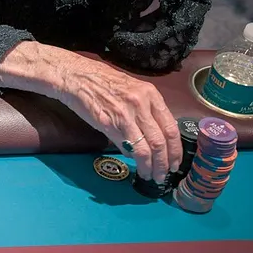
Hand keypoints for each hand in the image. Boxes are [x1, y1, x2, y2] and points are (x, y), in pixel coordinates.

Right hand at [47, 53, 181, 181]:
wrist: (77, 77)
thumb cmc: (103, 82)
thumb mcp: (133, 90)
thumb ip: (146, 110)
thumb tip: (152, 136)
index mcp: (151, 95)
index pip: (171, 129)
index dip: (175, 150)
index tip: (175, 163)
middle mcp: (141, 105)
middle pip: (160, 142)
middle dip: (164, 163)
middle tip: (163, 175)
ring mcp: (124, 115)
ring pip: (145, 149)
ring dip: (149, 166)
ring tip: (150, 175)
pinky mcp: (108, 124)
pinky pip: (125, 145)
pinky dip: (131, 156)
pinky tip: (132, 160)